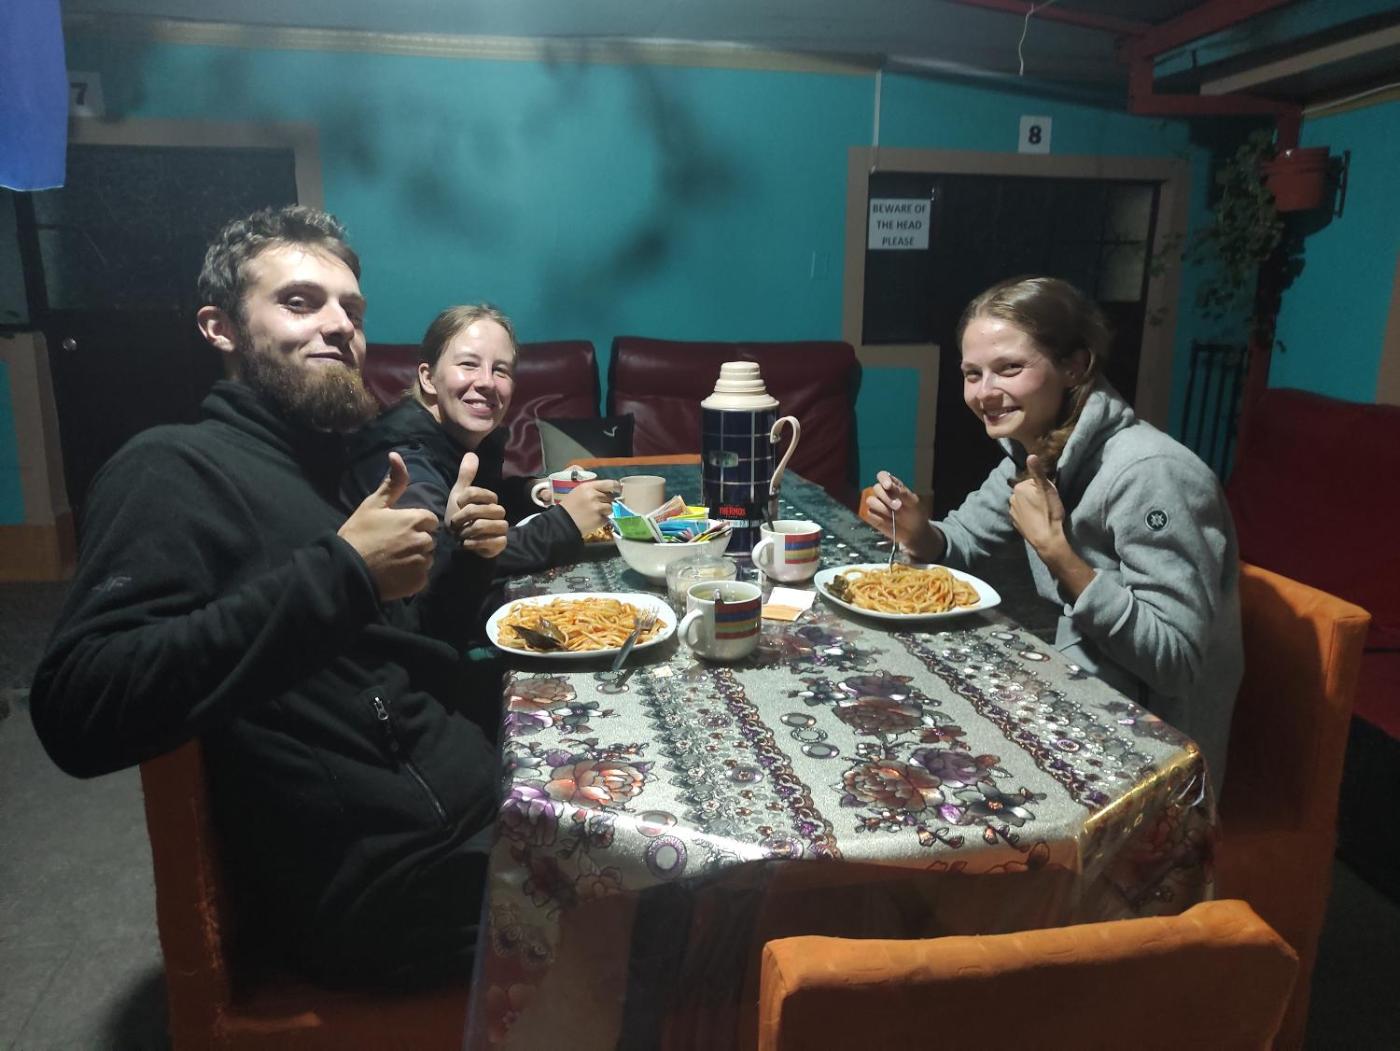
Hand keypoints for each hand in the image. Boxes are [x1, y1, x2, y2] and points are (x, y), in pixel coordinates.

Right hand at [339, 452, 437, 600]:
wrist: (347, 569)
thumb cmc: (359, 534)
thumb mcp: (373, 504)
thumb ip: (392, 483)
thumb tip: (396, 455)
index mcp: (416, 519)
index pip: (429, 520)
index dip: (415, 523)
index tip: (398, 529)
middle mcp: (424, 540)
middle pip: (430, 538)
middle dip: (417, 540)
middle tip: (394, 545)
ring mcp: (423, 563)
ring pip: (428, 557)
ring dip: (416, 558)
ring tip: (394, 559)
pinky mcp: (420, 582)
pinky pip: (423, 575)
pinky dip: (412, 575)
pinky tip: (395, 572)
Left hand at [445, 453, 507, 558]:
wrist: (462, 542)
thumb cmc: (461, 517)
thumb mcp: (459, 495)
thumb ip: (466, 476)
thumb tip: (471, 453)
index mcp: (490, 500)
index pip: (478, 493)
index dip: (464, 500)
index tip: (456, 507)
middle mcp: (498, 512)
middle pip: (486, 508)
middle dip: (466, 516)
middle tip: (455, 524)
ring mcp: (501, 528)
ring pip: (488, 525)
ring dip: (469, 530)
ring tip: (461, 535)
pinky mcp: (500, 543)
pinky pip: (491, 541)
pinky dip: (475, 543)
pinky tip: (466, 543)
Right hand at [558, 479, 619, 537]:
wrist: (562, 523)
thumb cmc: (569, 507)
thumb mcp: (578, 492)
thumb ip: (592, 490)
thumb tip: (608, 490)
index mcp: (588, 487)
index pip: (609, 484)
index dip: (616, 487)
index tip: (618, 489)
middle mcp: (594, 496)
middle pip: (610, 497)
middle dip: (607, 501)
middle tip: (597, 505)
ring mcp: (597, 508)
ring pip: (611, 508)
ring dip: (605, 511)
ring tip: (594, 513)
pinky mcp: (599, 520)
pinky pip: (607, 518)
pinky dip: (602, 520)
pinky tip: (592, 520)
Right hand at [865, 471, 942, 560]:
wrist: (915, 532)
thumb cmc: (915, 514)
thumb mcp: (913, 502)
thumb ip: (902, 493)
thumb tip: (889, 486)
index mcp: (894, 486)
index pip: (882, 476)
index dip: (883, 479)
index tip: (888, 486)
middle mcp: (883, 493)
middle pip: (876, 488)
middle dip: (886, 498)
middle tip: (898, 506)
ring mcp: (877, 505)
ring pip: (870, 500)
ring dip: (882, 508)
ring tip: (893, 516)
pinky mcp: (873, 516)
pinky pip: (870, 514)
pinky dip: (879, 518)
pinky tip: (889, 523)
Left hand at [1007, 454, 1066, 555]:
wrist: (1046, 539)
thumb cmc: (1049, 512)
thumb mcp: (1047, 489)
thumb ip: (1038, 472)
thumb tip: (1031, 455)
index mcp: (1018, 488)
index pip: (1033, 481)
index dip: (1044, 487)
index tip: (1049, 496)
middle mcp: (1011, 499)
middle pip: (1028, 492)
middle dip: (1037, 496)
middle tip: (1048, 504)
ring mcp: (1012, 513)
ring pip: (1025, 504)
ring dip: (1033, 506)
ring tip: (1044, 513)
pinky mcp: (1016, 524)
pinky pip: (1024, 515)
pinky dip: (1030, 516)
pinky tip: (1039, 520)